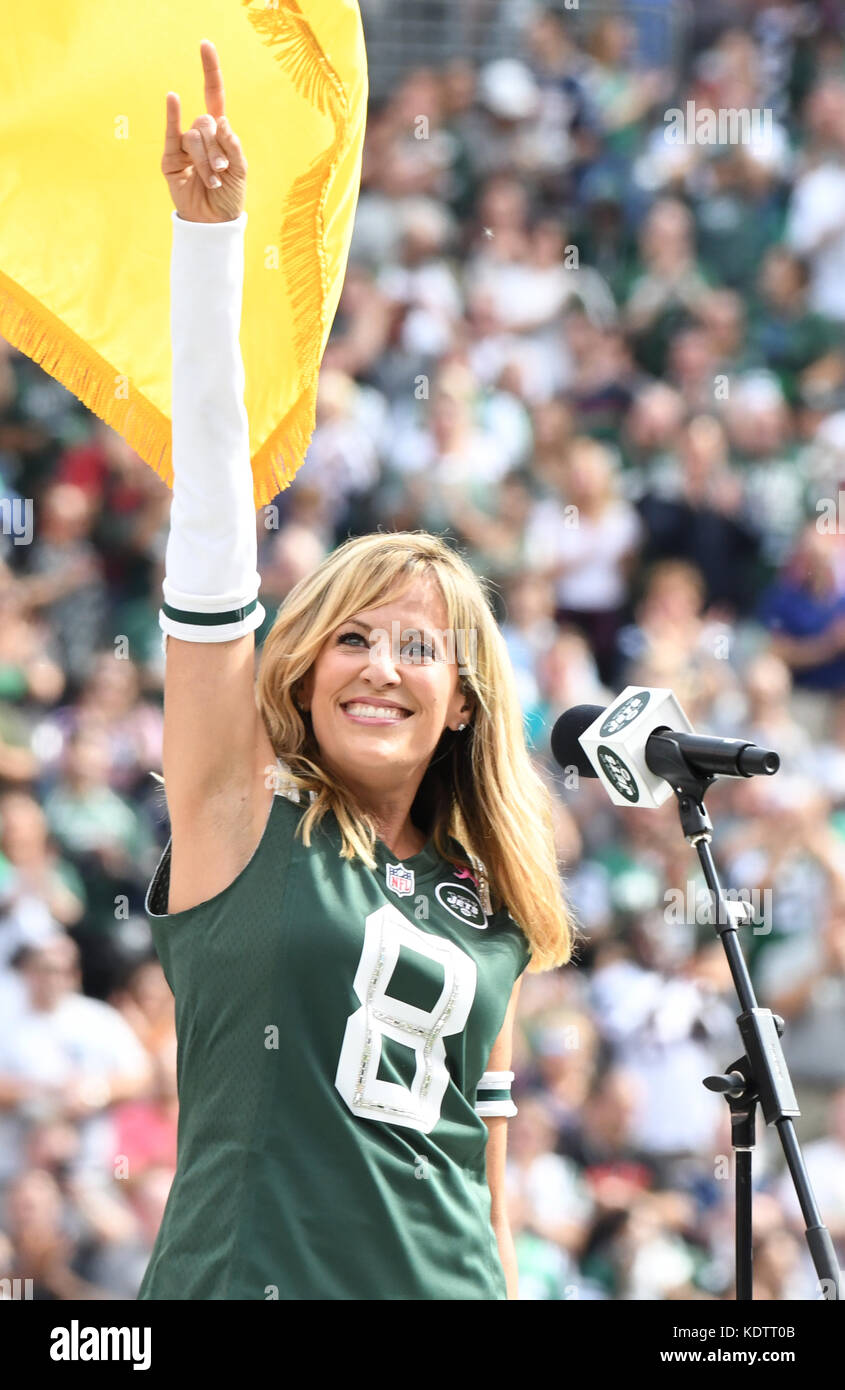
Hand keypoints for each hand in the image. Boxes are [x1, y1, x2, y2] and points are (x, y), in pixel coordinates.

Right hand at [162, 40, 246, 223]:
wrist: (213, 223)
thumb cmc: (229, 197)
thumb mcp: (240, 171)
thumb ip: (233, 146)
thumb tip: (221, 120)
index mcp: (220, 133)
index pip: (214, 95)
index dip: (210, 71)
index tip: (204, 44)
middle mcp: (201, 134)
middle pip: (206, 123)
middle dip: (216, 149)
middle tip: (221, 172)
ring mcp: (184, 144)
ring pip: (194, 137)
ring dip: (206, 160)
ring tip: (212, 180)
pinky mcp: (170, 158)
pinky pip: (172, 133)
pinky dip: (173, 115)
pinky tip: (173, 98)